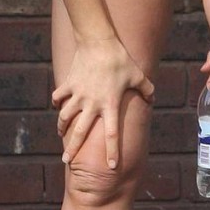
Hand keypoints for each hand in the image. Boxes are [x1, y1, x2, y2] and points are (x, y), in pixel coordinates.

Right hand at [52, 35, 154, 168]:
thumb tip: (152, 98)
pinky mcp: (68, 84)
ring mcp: (77, 94)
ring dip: (62, 127)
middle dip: (73, 149)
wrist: (98, 42)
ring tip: (61, 134)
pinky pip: (58, 97)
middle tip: (67, 161)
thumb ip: (147, 89)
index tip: (111, 166)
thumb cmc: (120, 60)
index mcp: (110, 105)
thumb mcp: (138, 75)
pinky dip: (57, 102)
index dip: (112, 151)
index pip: (112, 135)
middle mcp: (91, 104)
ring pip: (64, 117)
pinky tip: (58, 105)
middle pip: (80, 132)